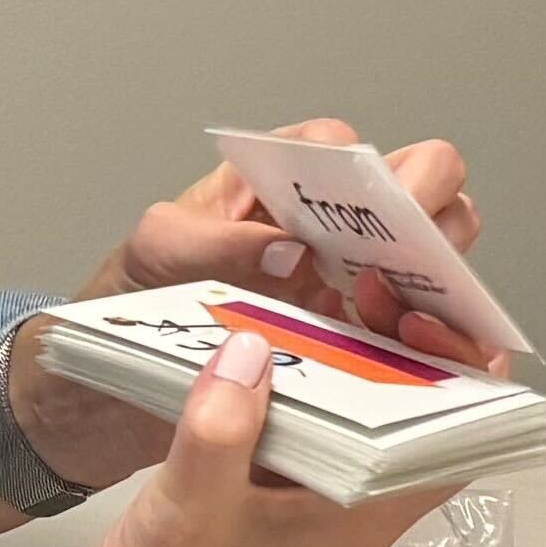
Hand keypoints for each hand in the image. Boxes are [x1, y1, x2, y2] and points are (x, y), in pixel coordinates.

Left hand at [18, 117, 481, 493]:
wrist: (105, 396)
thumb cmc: (130, 302)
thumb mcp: (154, 259)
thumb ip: (211, 245)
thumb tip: (289, 248)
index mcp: (276, 186)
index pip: (343, 150)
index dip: (373, 166)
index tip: (383, 201)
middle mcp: (326, 230)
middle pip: (418, 194)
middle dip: (430, 215)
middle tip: (412, 256)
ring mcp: (348, 291)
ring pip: (432, 265)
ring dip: (440, 281)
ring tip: (404, 316)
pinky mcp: (357, 354)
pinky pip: (419, 338)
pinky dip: (436, 343)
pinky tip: (421, 358)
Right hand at [53, 323, 470, 546]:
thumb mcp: (188, 511)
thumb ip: (224, 427)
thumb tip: (252, 351)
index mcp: (351, 528)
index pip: (448, 449)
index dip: (461, 380)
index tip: (435, 321)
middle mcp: (338, 523)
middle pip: (403, 426)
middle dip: (398, 355)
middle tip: (368, 294)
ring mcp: (297, 520)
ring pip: (348, 431)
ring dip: (343, 371)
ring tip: (323, 308)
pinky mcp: (254, 515)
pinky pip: (292, 443)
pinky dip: (288, 396)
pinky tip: (257, 357)